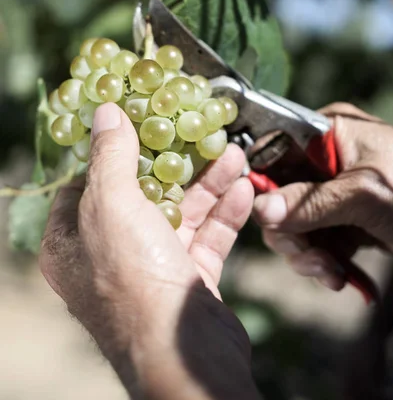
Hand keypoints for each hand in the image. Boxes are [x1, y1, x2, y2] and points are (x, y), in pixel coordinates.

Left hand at [40, 103, 259, 399]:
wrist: (185, 353)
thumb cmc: (135, 279)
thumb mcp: (112, 207)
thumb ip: (111, 156)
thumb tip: (105, 111)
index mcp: (74, 240)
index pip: (89, 182)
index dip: (113, 150)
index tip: (141, 121)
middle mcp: (110, 254)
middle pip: (144, 193)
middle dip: (177, 163)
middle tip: (200, 133)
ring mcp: (151, 267)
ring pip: (182, 213)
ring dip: (210, 184)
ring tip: (234, 154)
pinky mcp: (188, 279)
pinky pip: (207, 237)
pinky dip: (225, 213)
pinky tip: (244, 190)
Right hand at [253, 103, 392, 290]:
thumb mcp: (364, 195)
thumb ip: (309, 203)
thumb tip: (258, 209)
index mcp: (327, 133)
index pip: (274, 153)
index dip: (263, 186)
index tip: (268, 219)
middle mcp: (325, 158)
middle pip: (279, 194)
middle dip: (291, 231)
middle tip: (310, 258)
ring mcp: (334, 190)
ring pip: (294, 223)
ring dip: (308, 254)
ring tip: (331, 274)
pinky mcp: (344, 217)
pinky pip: (316, 239)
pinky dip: (324, 261)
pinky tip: (342, 277)